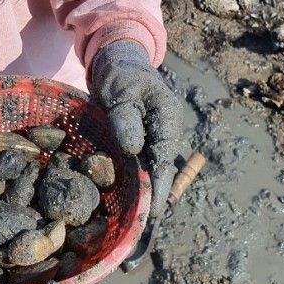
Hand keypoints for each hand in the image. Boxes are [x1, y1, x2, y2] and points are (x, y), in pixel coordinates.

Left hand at [90, 41, 181, 219]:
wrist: (115, 57)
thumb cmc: (119, 71)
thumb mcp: (120, 90)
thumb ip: (126, 118)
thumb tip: (134, 150)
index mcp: (167, 118)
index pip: (164, 160)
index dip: (158, 188)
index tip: (151, 214)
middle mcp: (164, 130)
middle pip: (159, 169)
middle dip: (150, 196)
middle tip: (137, 226)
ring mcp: (152, 135)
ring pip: (148, 168)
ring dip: (139, 189)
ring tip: (128, 219)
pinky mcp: (138, 137)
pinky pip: (137, 161)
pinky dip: (130, 176)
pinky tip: (119, 195)